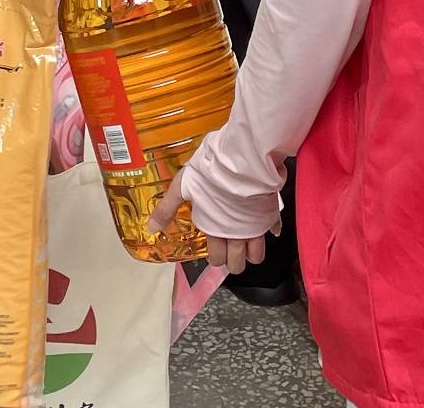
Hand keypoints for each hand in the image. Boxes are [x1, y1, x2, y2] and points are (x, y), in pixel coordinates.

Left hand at [147, 170, 278, 272]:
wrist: (239, 160)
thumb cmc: (209, 173)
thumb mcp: (182, 188)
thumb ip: (167, 209)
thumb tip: (151, 228)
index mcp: (215, 229)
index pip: (217, 257)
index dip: (216, 258)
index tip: (214, 252)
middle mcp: (236, 234)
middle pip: (238, 262)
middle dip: (234, 260)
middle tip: (230, 251)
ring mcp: (254, 225)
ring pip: (257, 254)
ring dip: (252, 253)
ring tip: (247, 247)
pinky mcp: (269, 213)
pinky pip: (272, 229)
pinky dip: (269, 230)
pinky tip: (267, 227)